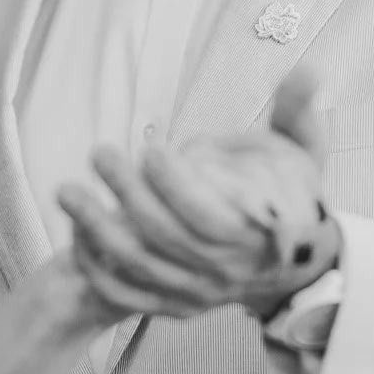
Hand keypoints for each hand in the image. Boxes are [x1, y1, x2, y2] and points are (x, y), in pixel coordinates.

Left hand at [56, 66, 336, 321]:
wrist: (291, 267)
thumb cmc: (289, 194)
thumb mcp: (301, 150)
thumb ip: (297, 110)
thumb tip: (307, 68)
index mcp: (257, 233)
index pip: (210, 217)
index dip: (176, 185)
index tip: (151, 147)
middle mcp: (225, 270)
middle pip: (166, 237)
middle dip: (127, 194)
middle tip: (99, 152)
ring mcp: (197, 292)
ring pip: (139, 266)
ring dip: (97, 229)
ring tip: (66, 189)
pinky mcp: (171, 305)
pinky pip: (125, 294)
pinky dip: (94, 267)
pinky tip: (74, 232)